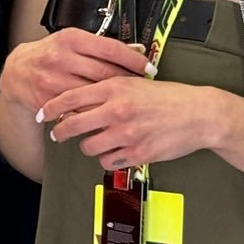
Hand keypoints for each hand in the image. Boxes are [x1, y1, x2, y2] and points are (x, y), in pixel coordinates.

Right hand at [0, 29, 149, 118]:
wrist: (17, 71)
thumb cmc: (50, 54)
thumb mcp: (73, 42)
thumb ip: (102, 47)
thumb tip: (136, 50)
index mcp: (71, 39)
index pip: (110, 48)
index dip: (133, 59)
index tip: (149, 67)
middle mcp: (61, 58)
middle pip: (105, 73)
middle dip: (127, 82)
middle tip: (143, 87)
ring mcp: (53, 80)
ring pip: (93, 94)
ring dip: (113, 100)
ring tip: (128, 101)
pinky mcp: (48, 100)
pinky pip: (78, 110)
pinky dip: (94, 112)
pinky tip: (106, 113)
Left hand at [42, 76, 228, 171]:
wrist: (199, 114)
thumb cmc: (170, 98)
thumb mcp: (137, 82)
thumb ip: (109, 89)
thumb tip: (81, 99)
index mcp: (116, 88)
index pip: (72, 97)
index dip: (52, 107)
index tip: (44, 113)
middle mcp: (118, 110)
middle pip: (73, 125)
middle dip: (61, 131)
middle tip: (59, 134)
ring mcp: (127, 133)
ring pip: (89, 146)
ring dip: (89, 146)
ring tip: (97, 141)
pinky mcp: (137, 153)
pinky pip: (108, 160)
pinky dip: (108, 157)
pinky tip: (116, 150)